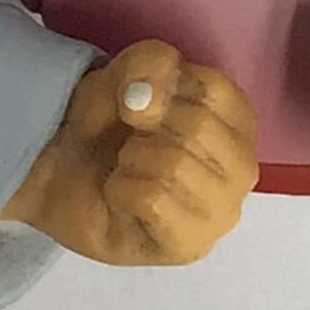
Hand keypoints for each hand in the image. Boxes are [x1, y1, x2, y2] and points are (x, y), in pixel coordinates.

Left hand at [1, 40, 257, 265]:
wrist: (65, 167)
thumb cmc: (113, 118)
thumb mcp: (133, 68)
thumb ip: (151, 63)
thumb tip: (146, 101)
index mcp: (239, 121)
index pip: (215, 92)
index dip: (168, 88)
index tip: (144, 101)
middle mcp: (243, 168)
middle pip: (198, 128)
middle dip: (149, 127)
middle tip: (133, 139)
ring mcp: (222, 213)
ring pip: (176, 165)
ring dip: (133, 159)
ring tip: (128, 166)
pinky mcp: (191, 245)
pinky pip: (154, 200)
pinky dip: (123, 188)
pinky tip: (122, 194)